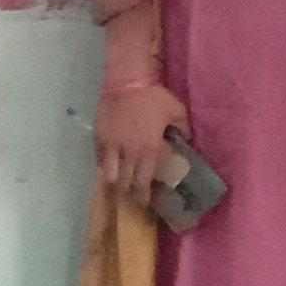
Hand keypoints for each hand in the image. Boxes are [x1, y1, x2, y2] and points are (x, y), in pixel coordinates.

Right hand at [95, 78, 188, 196]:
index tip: (145, 203)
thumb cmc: (153, 97)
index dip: (143, 196)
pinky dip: (104, 167)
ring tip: (118, 182)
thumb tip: (186, 139)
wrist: (127, 81)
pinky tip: (108, 167)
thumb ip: (182, 128)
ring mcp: (111, 146)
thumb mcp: (176, 111)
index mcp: (148, 150)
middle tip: (132, 196)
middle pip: (125, 183)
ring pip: (109, 176)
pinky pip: (99, 160)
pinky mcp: (99, 138)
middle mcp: (128, 153)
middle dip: (128, 193)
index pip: (143, 181)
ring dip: (114, 182)